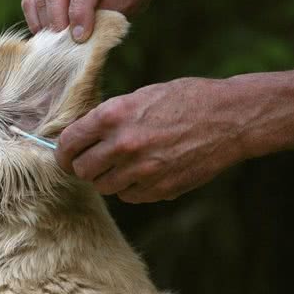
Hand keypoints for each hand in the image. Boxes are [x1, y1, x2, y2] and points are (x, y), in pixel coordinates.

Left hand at [55, 78, 246, 202]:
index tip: (66, 155)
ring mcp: (142, 170)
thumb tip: (82, 136)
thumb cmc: (185, 99)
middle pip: (82, 170)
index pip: (68, 143)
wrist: (230, 118)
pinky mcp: (160, 189)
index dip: (63, 152)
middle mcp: (123, 145)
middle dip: (83, 166)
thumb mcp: (139, 97)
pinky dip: (130, 188)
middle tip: (91, 162)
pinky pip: (129, 196)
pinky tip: (142, 172)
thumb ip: (108, 118)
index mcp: (113, 116)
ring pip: (103, 186)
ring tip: (121, 164)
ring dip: (107, 178)